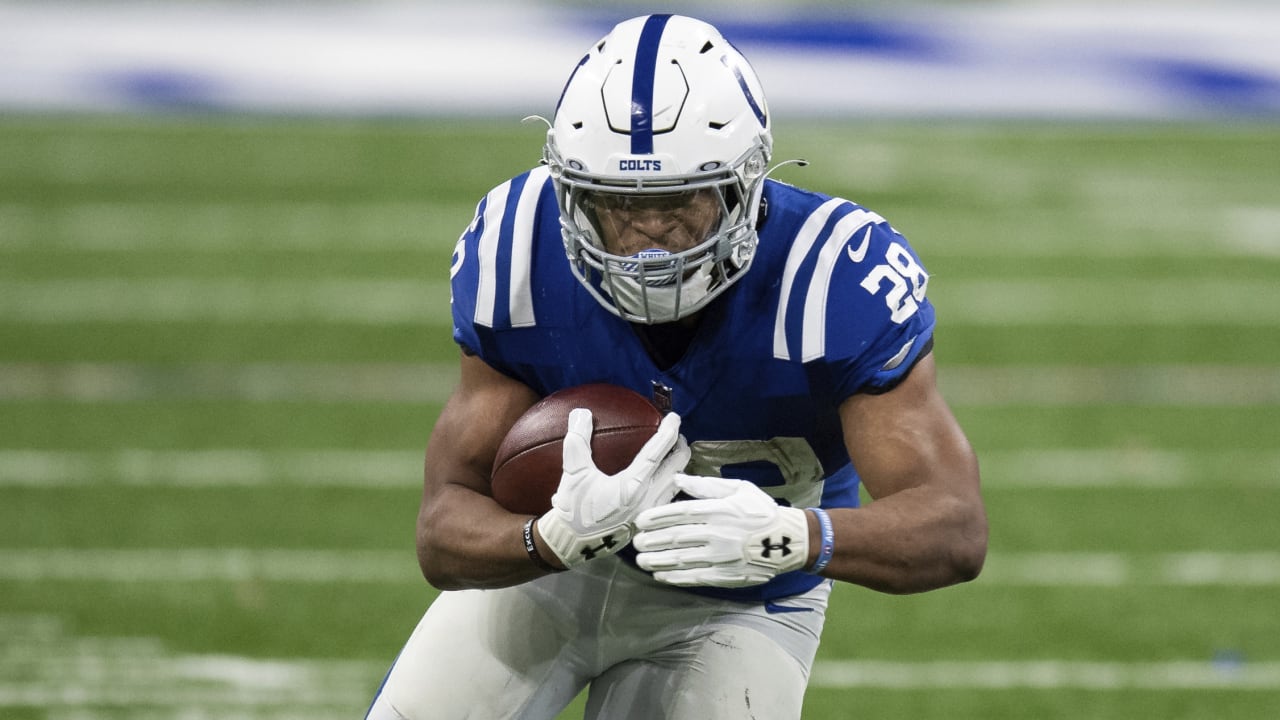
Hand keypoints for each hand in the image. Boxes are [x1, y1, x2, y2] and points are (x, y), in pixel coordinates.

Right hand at [537, 409, 689, 567]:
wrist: (572, 543)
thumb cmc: (574, 508)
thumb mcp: (573, 472)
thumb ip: (578, 440)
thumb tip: (581, 413)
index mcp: (632, 486)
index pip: (655, 453)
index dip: (667, 433)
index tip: (674, 417)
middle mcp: (646, 500)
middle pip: (675, 469)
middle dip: (680, 449)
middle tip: (678, 436)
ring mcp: (649, 513)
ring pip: (674, 486)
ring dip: (678, 469)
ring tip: (676, 457)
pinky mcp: (646, 523)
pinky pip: (668, 500)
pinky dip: (671, 486)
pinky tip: (665, 483)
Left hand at [633, 474, 810, 587]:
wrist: (790, 541)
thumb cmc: (762, 511)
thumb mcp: (738, 488)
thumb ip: (705, 485)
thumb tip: (677, 478)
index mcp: (718, 510)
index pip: (680, 513)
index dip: (656, 517)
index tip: (639, 521)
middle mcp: (716, 533)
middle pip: (676, 537)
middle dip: (652, 540)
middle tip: (635, 542)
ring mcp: (720, 557)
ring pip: (681, 559)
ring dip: (658, 561)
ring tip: (641, 561)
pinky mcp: (725, 575)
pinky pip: (694, 577)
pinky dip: (675, 577)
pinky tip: (661, 576)